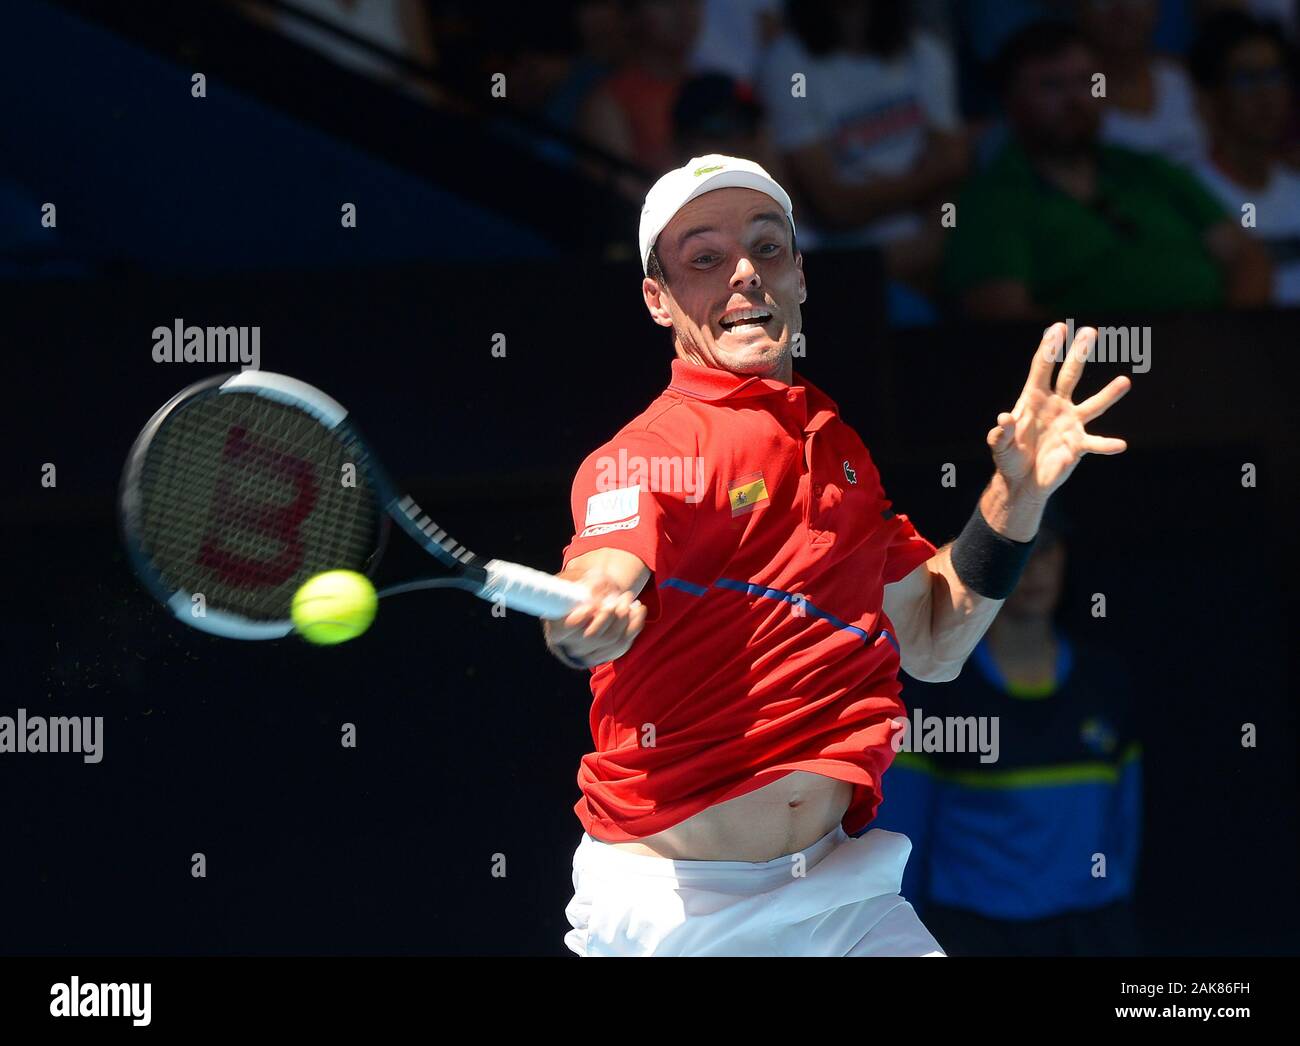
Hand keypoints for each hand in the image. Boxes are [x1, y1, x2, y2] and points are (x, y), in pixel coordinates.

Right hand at [543, 567, 645, 667]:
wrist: (587, 599)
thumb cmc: (576, 586)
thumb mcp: (574, 579)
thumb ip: (583, 583)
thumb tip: (596, 592)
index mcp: (556, 628)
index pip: (562, 631)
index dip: (578, 620)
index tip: (591, 605)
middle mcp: (570, 646)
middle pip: (592, 636)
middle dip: (610, 614)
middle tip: (621, 596)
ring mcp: (588, 654)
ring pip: (611, 641)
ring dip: (625, 618)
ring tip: (629, 598)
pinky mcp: (606, 655)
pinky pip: (623, 645)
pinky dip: (634, 626)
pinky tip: (639, 609)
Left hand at [988, 323, 1130, 501]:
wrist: (1022, 482)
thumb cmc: (1009, 459)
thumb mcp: (999, 445)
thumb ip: (1001, 433)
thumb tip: (1004, 419)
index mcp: (1033, 400)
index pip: (1042, 368)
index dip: (1049, 349)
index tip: (1058, 327)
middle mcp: (1056, 405)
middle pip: (1070, 375)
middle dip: (1078, 354)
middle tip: (1090, 331)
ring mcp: (1070, 423)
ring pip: (1093, 405)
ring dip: (1109, 394)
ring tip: (1125, 381)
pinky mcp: (1078, 445)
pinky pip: (1096, 443)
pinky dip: (1107, 445)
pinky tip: (1120, 445)